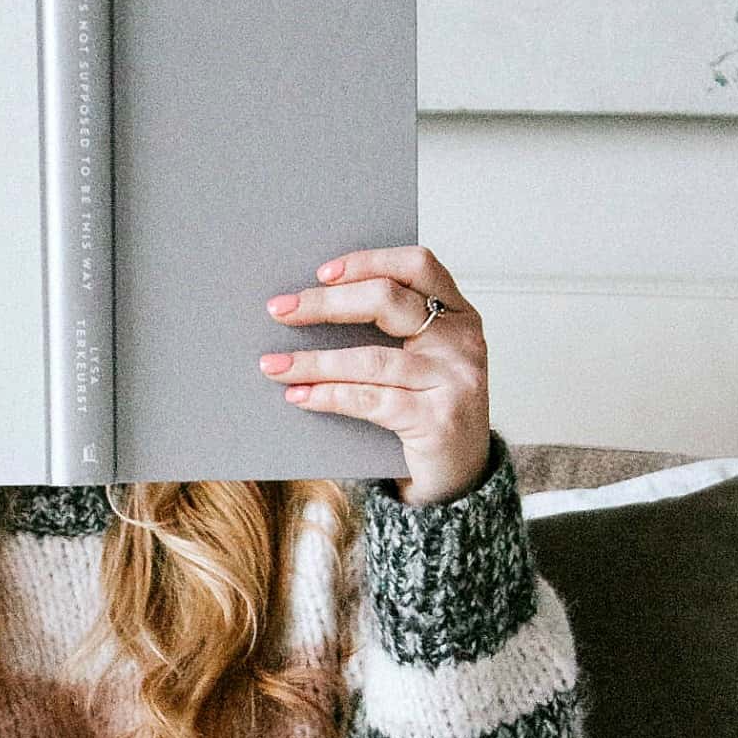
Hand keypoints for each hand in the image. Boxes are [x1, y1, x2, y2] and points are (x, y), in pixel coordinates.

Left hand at [258, 245, 491, 506]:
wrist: (460, 475)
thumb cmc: (428, 408)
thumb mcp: (420, 360)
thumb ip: (389, 330)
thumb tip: (307, 306)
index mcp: (459, 313)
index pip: (417, 265)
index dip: (368, 261)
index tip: (321, 273)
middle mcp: (463, 340)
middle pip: (387, 301)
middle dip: (325, 304)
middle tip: (279, 310)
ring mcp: (455, 380)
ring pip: (370, 359)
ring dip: (313, 361)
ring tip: (274, 365)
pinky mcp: (438, 420)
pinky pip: (370, 400)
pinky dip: (328, 396)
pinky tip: (299, 395)